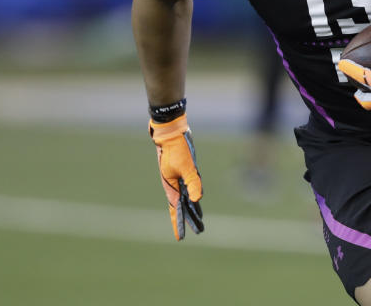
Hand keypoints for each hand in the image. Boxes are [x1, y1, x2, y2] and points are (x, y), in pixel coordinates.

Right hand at [149, 114, 203, 239]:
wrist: (170, 132)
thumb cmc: (177, 149)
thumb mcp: (187, 167)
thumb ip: (193, 183)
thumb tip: (198, 200)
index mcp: (171, 187)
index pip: (176, 210)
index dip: (178, 224)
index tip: (181, 238)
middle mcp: (174, 184)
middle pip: (183, 206)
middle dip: (190, 219)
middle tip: (200, 231)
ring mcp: (178, 178)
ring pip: (186, 197)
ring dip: (192, 208)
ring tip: (199, 218)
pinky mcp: (183, 171)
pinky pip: (188, 187)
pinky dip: (192, 195)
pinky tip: (196, 199)